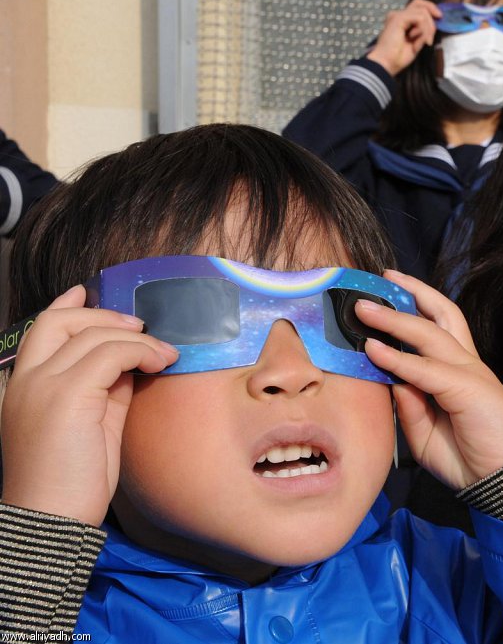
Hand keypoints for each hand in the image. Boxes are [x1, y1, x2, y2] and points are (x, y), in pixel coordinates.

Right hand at [0, 286, 179, 525]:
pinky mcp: (66, 396)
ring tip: (164, 354)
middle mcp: (27, 380)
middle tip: (142, 328)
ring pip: (95, 334)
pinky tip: (160, 363)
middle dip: (106, 315)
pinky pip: (111, 354)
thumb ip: (105, 390)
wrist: (49, 523)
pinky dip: (141, 352)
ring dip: (137, 338)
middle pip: (63, 321)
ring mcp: (42, 385)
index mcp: (25, 386)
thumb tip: (132, 364)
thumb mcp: (91, 425)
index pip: (41, 329)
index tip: (87, 292)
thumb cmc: (72, 483)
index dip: (67, 306)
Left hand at [356, 270, 502, 488]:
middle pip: (441, 315)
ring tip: (364, 308)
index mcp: (459, 371)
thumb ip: (410, 407)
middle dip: (410, 294)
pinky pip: (426, 369)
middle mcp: (466, 363)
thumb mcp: (426, 434)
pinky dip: (399, 359)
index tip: (385, 295)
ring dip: (394, 319)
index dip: (414, 308)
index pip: (438, 327)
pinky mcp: (468, 388)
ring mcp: (469, 372)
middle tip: (379, 278)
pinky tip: (374, 350)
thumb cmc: (470, 459)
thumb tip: (390, 381)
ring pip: (430, 333)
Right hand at [365, 0, 441, 75]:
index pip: (418, 6)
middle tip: (435, 28)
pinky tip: (419, 41)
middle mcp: (398, 15)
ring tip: (426, 42)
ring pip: (423, 12)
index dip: (431, 8)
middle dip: (432, 13)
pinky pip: (420, 18)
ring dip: (428, 28)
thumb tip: (434, 24)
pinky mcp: (398, 18)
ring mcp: (398, 15)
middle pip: (420, 3)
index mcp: (402, 21)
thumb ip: (423, 32)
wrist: (387, 63)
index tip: (440, 17)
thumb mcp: (416, 42)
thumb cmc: (398, 57)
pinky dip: (424, 30)